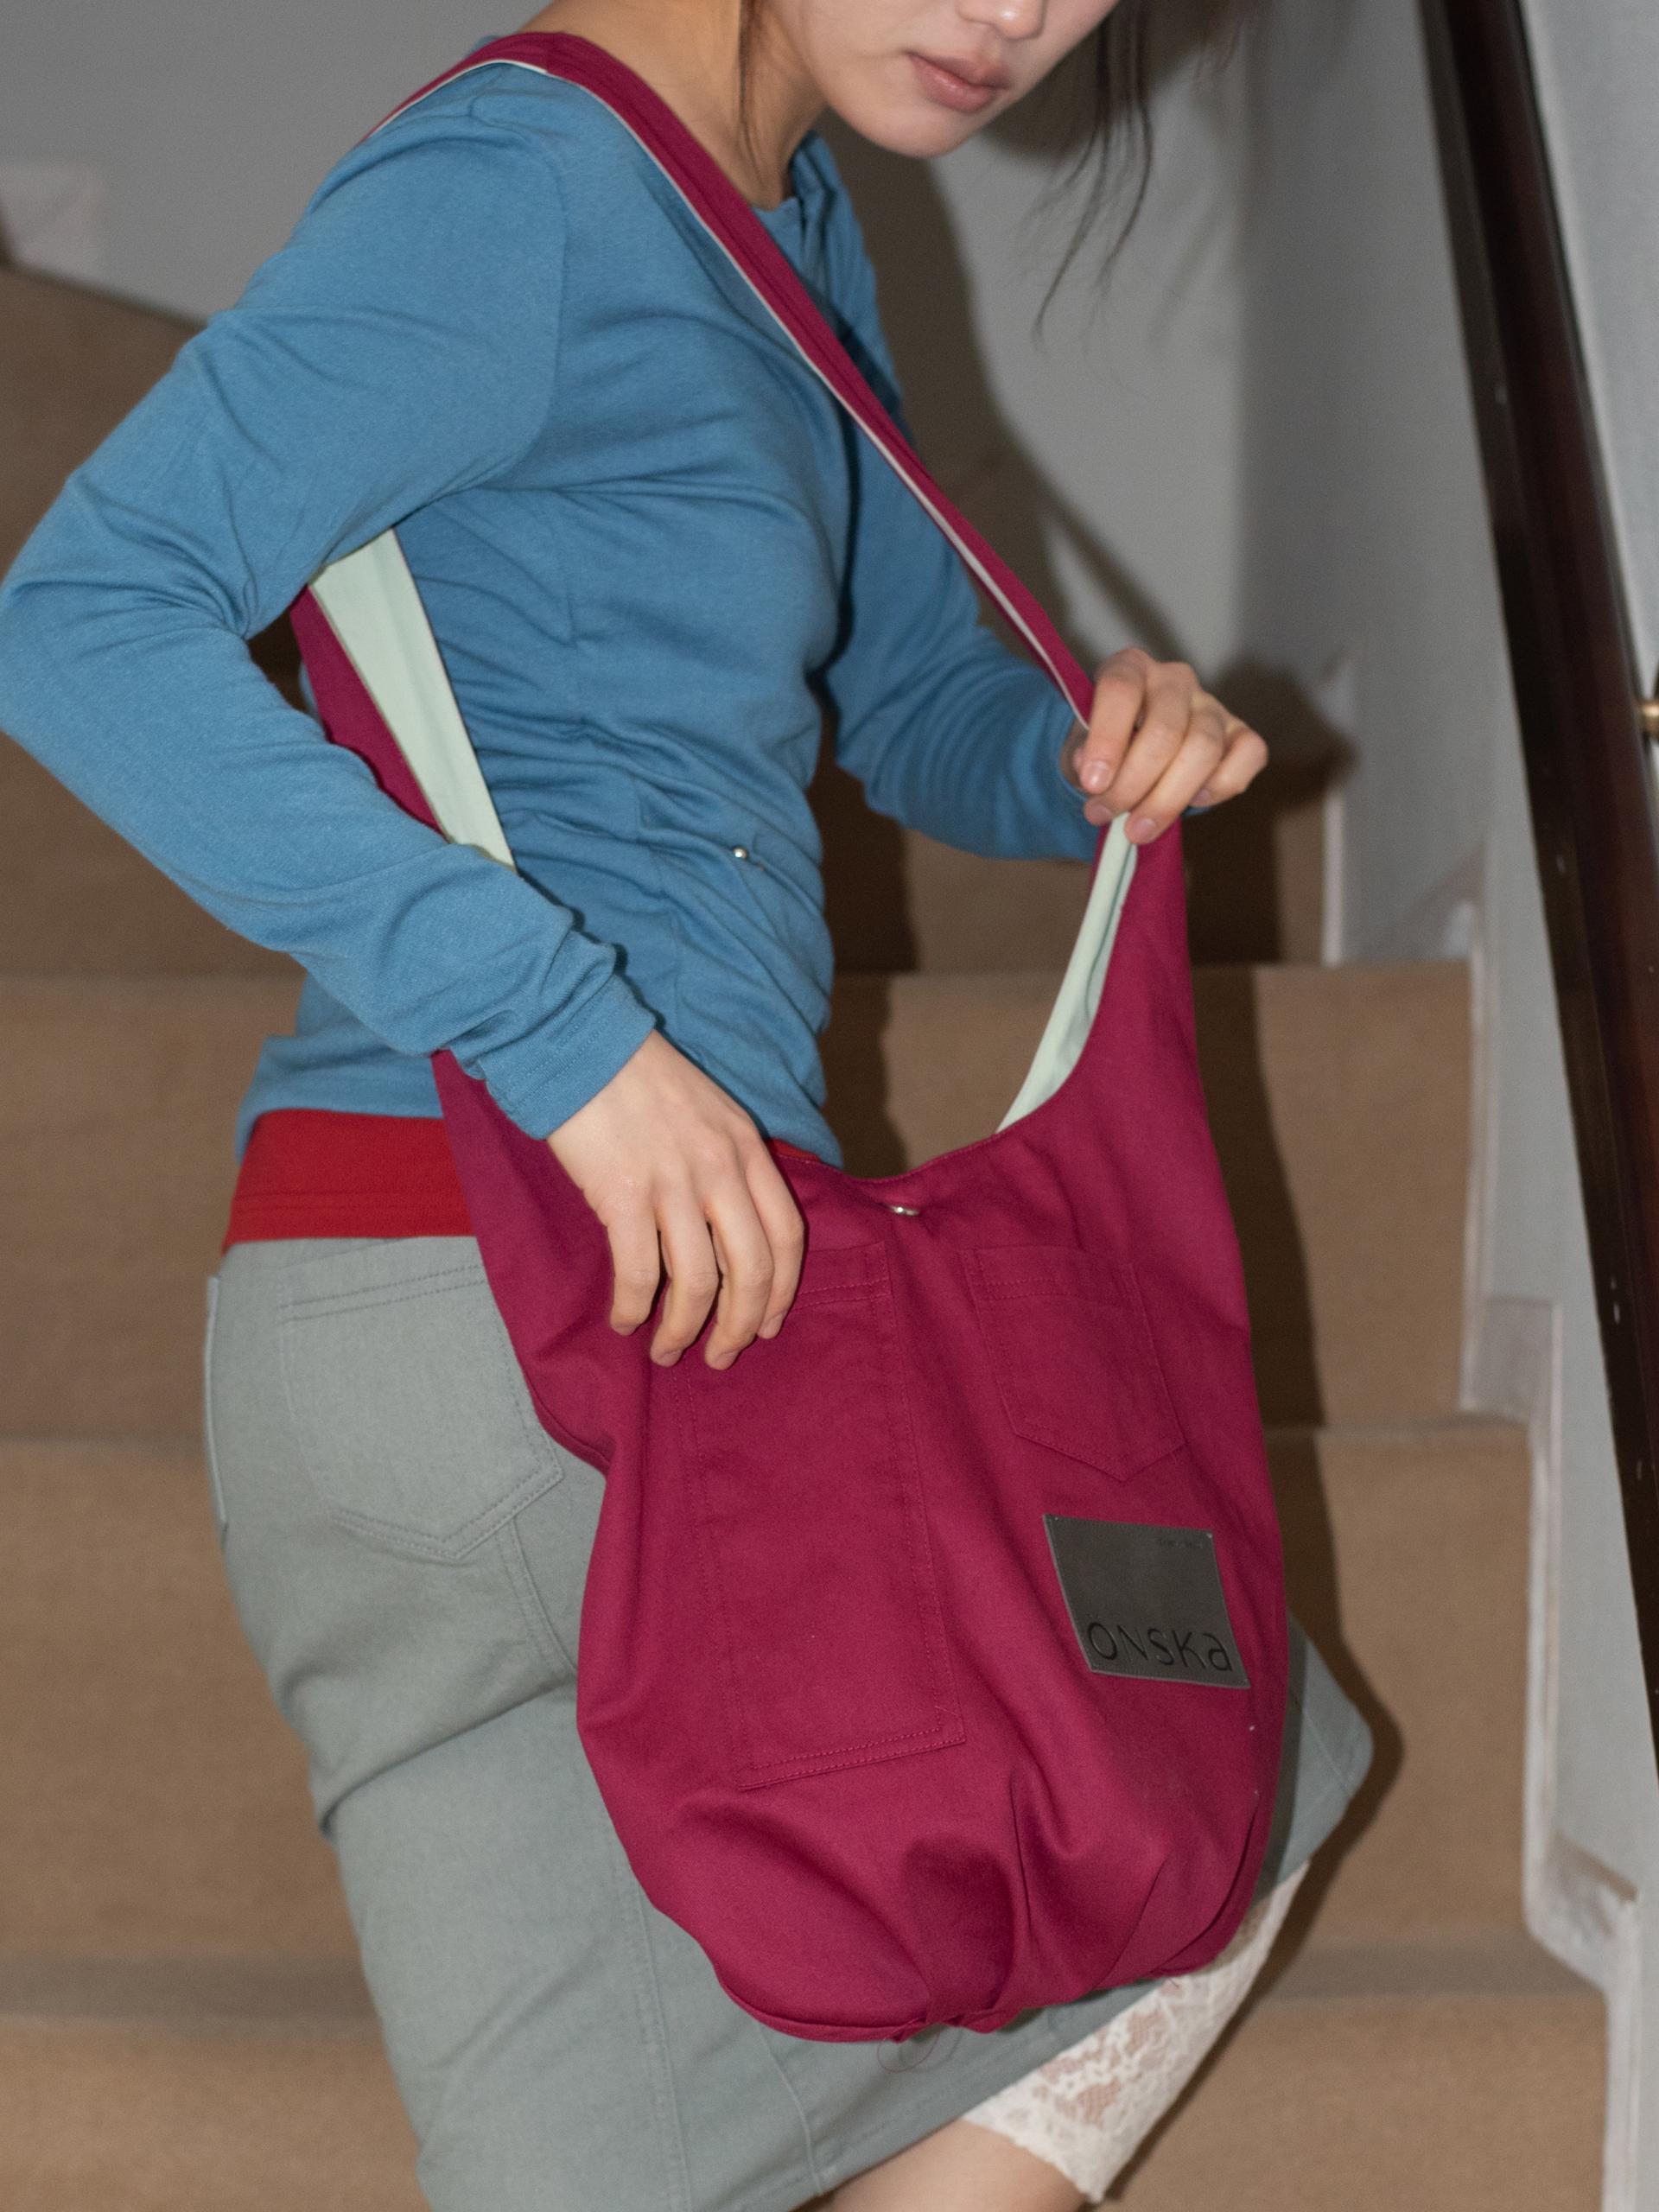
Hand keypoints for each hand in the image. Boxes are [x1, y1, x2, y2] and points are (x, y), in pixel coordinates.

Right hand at [545, 1030, 804, 1369]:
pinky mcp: (624, 1195)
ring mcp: (674, 1182)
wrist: (578, 1045)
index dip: (782, 1290)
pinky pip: (640, 1272)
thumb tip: (725, 1233)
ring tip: (667, 1351)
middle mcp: (720, 1168)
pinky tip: (626, 1321)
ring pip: (699, 1282)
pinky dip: (635, 1307)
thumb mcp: (708, 1112)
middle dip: (739, 1326)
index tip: (766, 1325)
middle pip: (752, 1269)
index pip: (787, 1234)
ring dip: (685, 1330)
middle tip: (721, 1358)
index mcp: (747, 1147)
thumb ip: (727, 1164)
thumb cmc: (636, 1079)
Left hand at [1059, 646, 1268, 842]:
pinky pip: (1250, 755)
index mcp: (1130, 667)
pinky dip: (1223, 784)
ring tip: (1137, 829)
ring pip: (1203, 748)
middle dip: (1132, 783)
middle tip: (1104, 816)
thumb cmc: (1106, 749)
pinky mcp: (1242, 733)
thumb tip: (1090, 767)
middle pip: (1164, 730)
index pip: (1121, 690)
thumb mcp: (1081, 748)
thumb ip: (1081, 754)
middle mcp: (1175, 679)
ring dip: (1169, 798)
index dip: (1107, 740)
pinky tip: (1195, 802)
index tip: (1093, 784)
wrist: (1134, 757)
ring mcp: (1212, 705)